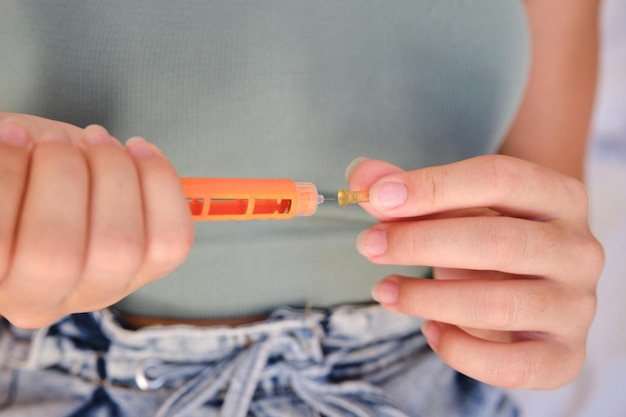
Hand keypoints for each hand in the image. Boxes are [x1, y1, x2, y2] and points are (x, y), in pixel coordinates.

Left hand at [0, 113, 192, 327]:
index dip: (162, 186)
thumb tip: (130, 154)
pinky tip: (13, 142)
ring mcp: (28, 296)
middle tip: (91, 136)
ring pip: (57, 252)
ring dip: (60, 173)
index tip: (138, 144)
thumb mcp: (89, 175)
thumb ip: (117, 171)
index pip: (169, 246)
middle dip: (111, 173)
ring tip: (49, 141)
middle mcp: (81, 296)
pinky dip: (10, 171)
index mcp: (121, 272)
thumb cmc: (38, 178)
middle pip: (119, 250)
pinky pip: (0, 234)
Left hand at [347, 156, 602, 388]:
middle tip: (369, 245)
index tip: (377, 198)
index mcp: (560, 197)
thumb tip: (361, 177)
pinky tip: (429, 329)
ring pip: (499, 305)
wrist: (533, 290)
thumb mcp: (452, 209)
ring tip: (384, 290)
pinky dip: (460, 351)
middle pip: (499, 242)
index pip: (499, 178)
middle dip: (421, 243)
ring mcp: (576, 306)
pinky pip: (511, 365)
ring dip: (427, 298)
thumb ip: (407, 191)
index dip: (433, 187)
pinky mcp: (563, 356)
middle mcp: (578, 249)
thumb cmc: (487, 240)